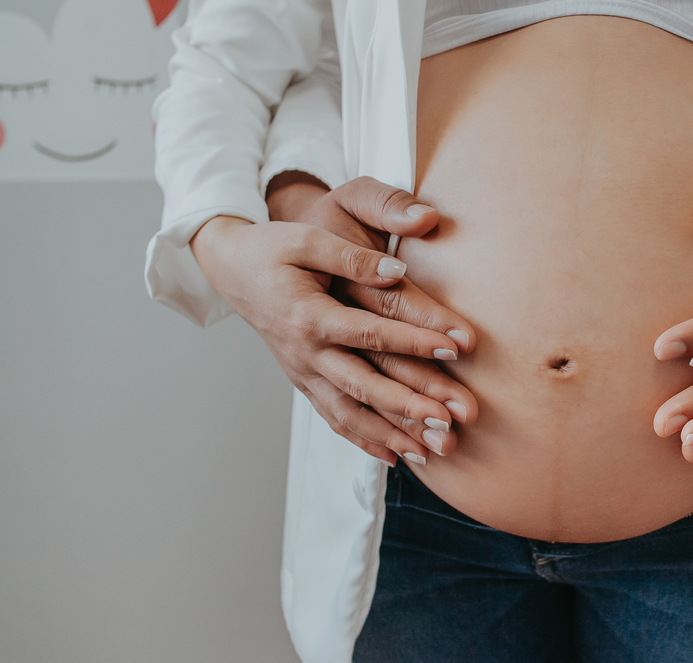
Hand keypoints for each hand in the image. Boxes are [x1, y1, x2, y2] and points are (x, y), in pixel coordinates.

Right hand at [191, 177, 476, 465]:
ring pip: (350, 414)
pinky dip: (365, 440)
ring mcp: (303, 373)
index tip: (455, 347)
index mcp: (308, 317)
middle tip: (450, 419)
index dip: (415, 341)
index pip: (370, 333)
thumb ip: (353, 259)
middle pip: (363, 387)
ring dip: (392, 435)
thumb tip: (398, 273)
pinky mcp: (305, 382)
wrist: (232, 270)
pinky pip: (335, 418)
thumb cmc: (272, 251)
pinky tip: (396, 455)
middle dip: (409, 406)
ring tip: (433, 450)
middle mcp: (305, 353)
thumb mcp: (308, 241)